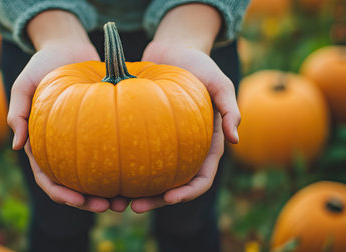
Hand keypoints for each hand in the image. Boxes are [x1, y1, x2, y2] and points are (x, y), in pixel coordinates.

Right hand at [7, 10, 128, 212]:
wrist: (68, 48)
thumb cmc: (44, 63)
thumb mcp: (24, 83)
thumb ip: (17, 112)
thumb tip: (16, 146)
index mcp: (41, 142)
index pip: (48, 176)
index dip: (61, 193)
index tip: (78, 201)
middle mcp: (61, 146)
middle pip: (73, 183)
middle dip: (88, 201)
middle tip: (108, 207)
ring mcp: (81, 139)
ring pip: (93, 174)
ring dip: (107, 191)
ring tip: (126, 201)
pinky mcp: (99, 128)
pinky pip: (109, 152)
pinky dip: (120, 166)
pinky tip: (136, 173)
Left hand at [130, 40, 239, 212]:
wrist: (172, 51)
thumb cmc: (198, 64)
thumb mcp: (218, 81)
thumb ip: (230, 108)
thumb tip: (237, 140)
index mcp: (206, 143)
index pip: (201, 177)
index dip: (188, 192)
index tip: (170, 198)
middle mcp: (186, 148)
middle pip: (173, 185)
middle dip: (156, 200)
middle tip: (133, 207)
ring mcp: (165, 143)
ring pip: (152, 176)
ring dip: (137, 192)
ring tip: (116, 200)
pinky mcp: (147, 133)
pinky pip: (136, 156)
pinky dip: (126, 169)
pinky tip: (107, 174)